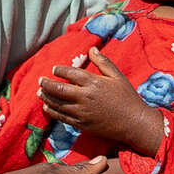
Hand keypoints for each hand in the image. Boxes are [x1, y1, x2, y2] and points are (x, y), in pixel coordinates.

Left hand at [39, 47, 165, 154]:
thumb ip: (103, 62)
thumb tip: (92, 48)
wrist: (134, 123)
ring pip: (58, 104)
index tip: (54, 69)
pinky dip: (52, 112)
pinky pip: (62, 117)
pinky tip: (47, 107)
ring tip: (39, 93)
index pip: (70, 74)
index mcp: (94, 83)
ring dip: (46, 98)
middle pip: (59, 90)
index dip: (59, 70)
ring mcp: (82, 112)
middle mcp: (85, 97)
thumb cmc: (127, 97)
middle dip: (47, 84)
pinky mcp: (82, 125)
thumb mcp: (117, 76)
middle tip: (40, 80)